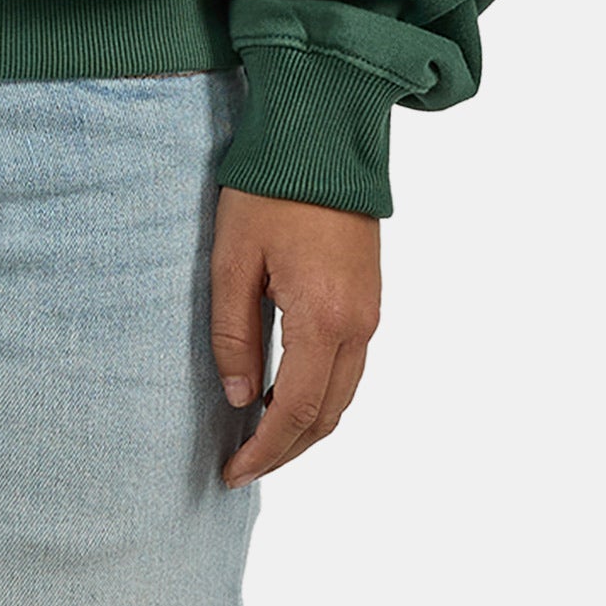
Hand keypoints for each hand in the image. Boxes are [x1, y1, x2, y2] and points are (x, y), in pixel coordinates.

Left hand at [210, 185, 380, 486]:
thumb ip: (234, 335)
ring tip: (262, 438)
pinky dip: (323, 395)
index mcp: (323, 319)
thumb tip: (240, 400)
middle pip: (328, 416)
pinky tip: (289, 393)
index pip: (296, 412)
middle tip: (244, 466)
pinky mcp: (371, 297)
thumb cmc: (269, 189)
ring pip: (345, 395)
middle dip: (287, 450)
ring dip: (307, 425)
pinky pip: (352, 367)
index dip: (265, 451)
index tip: (233, 472)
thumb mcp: (233, 260)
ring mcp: (372, 312)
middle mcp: (359, 325)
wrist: (321, 133)